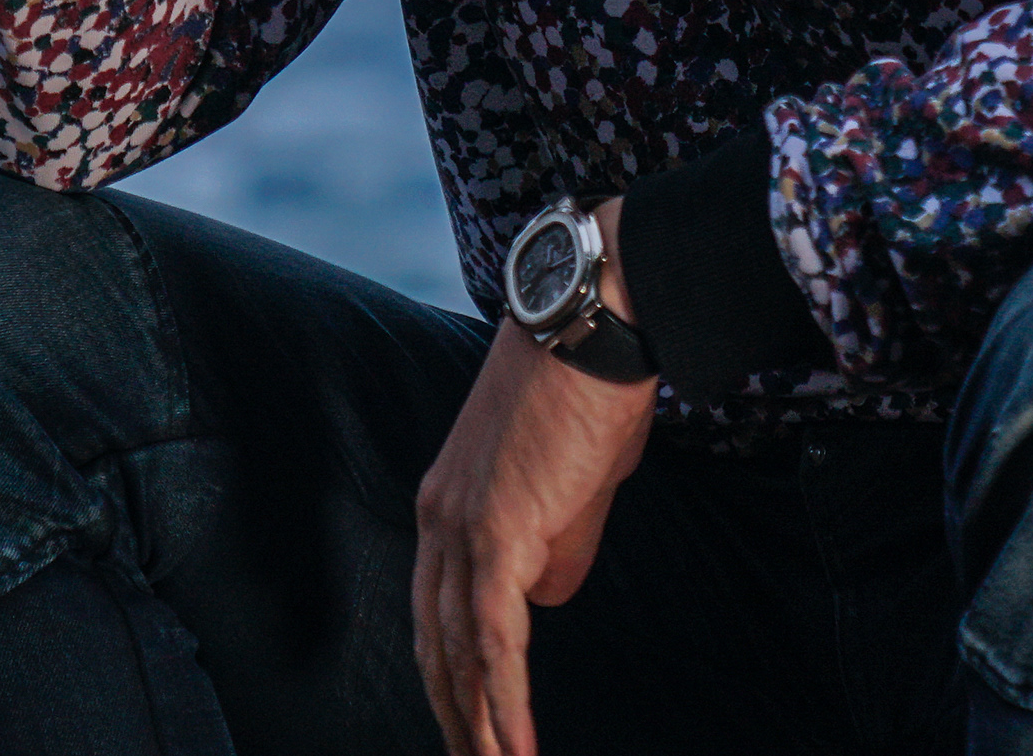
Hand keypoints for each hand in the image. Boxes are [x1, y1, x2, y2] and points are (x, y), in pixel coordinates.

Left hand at [414, 203, 653, 755]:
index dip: (452, 672)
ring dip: (480, 724)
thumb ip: (557, 540)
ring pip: (461, 651)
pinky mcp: (500, 532)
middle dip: (454, 714)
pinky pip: (496, 639)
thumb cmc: (595, 389)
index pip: (438, 608)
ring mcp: (463, 525)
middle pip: (436, 641)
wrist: (597, 320)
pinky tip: (515, 747)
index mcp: (448, 500)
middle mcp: (439, 516)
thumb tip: (549, 596)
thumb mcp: (575, 480)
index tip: (467, 723)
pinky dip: (505, 700)